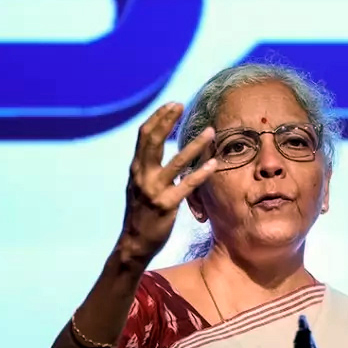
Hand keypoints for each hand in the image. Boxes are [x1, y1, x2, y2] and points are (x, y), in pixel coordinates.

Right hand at [115, 103, 216, 266]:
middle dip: (167, 120)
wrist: (134, 243)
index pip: (144, 136)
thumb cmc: (141, 212)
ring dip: (195, 145)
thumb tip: (158, 145)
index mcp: (136, 169)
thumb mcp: (139, 185)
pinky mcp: (166, 205)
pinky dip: (201, 173)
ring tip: (211, 131)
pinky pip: (187, 185)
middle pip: (153, 141)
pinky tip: (214, 164)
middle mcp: (142, 176)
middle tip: (181, 105)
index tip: (172, 105)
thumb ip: (147, 166)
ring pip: (176, 162)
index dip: (158, 118)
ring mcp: (154, 190)